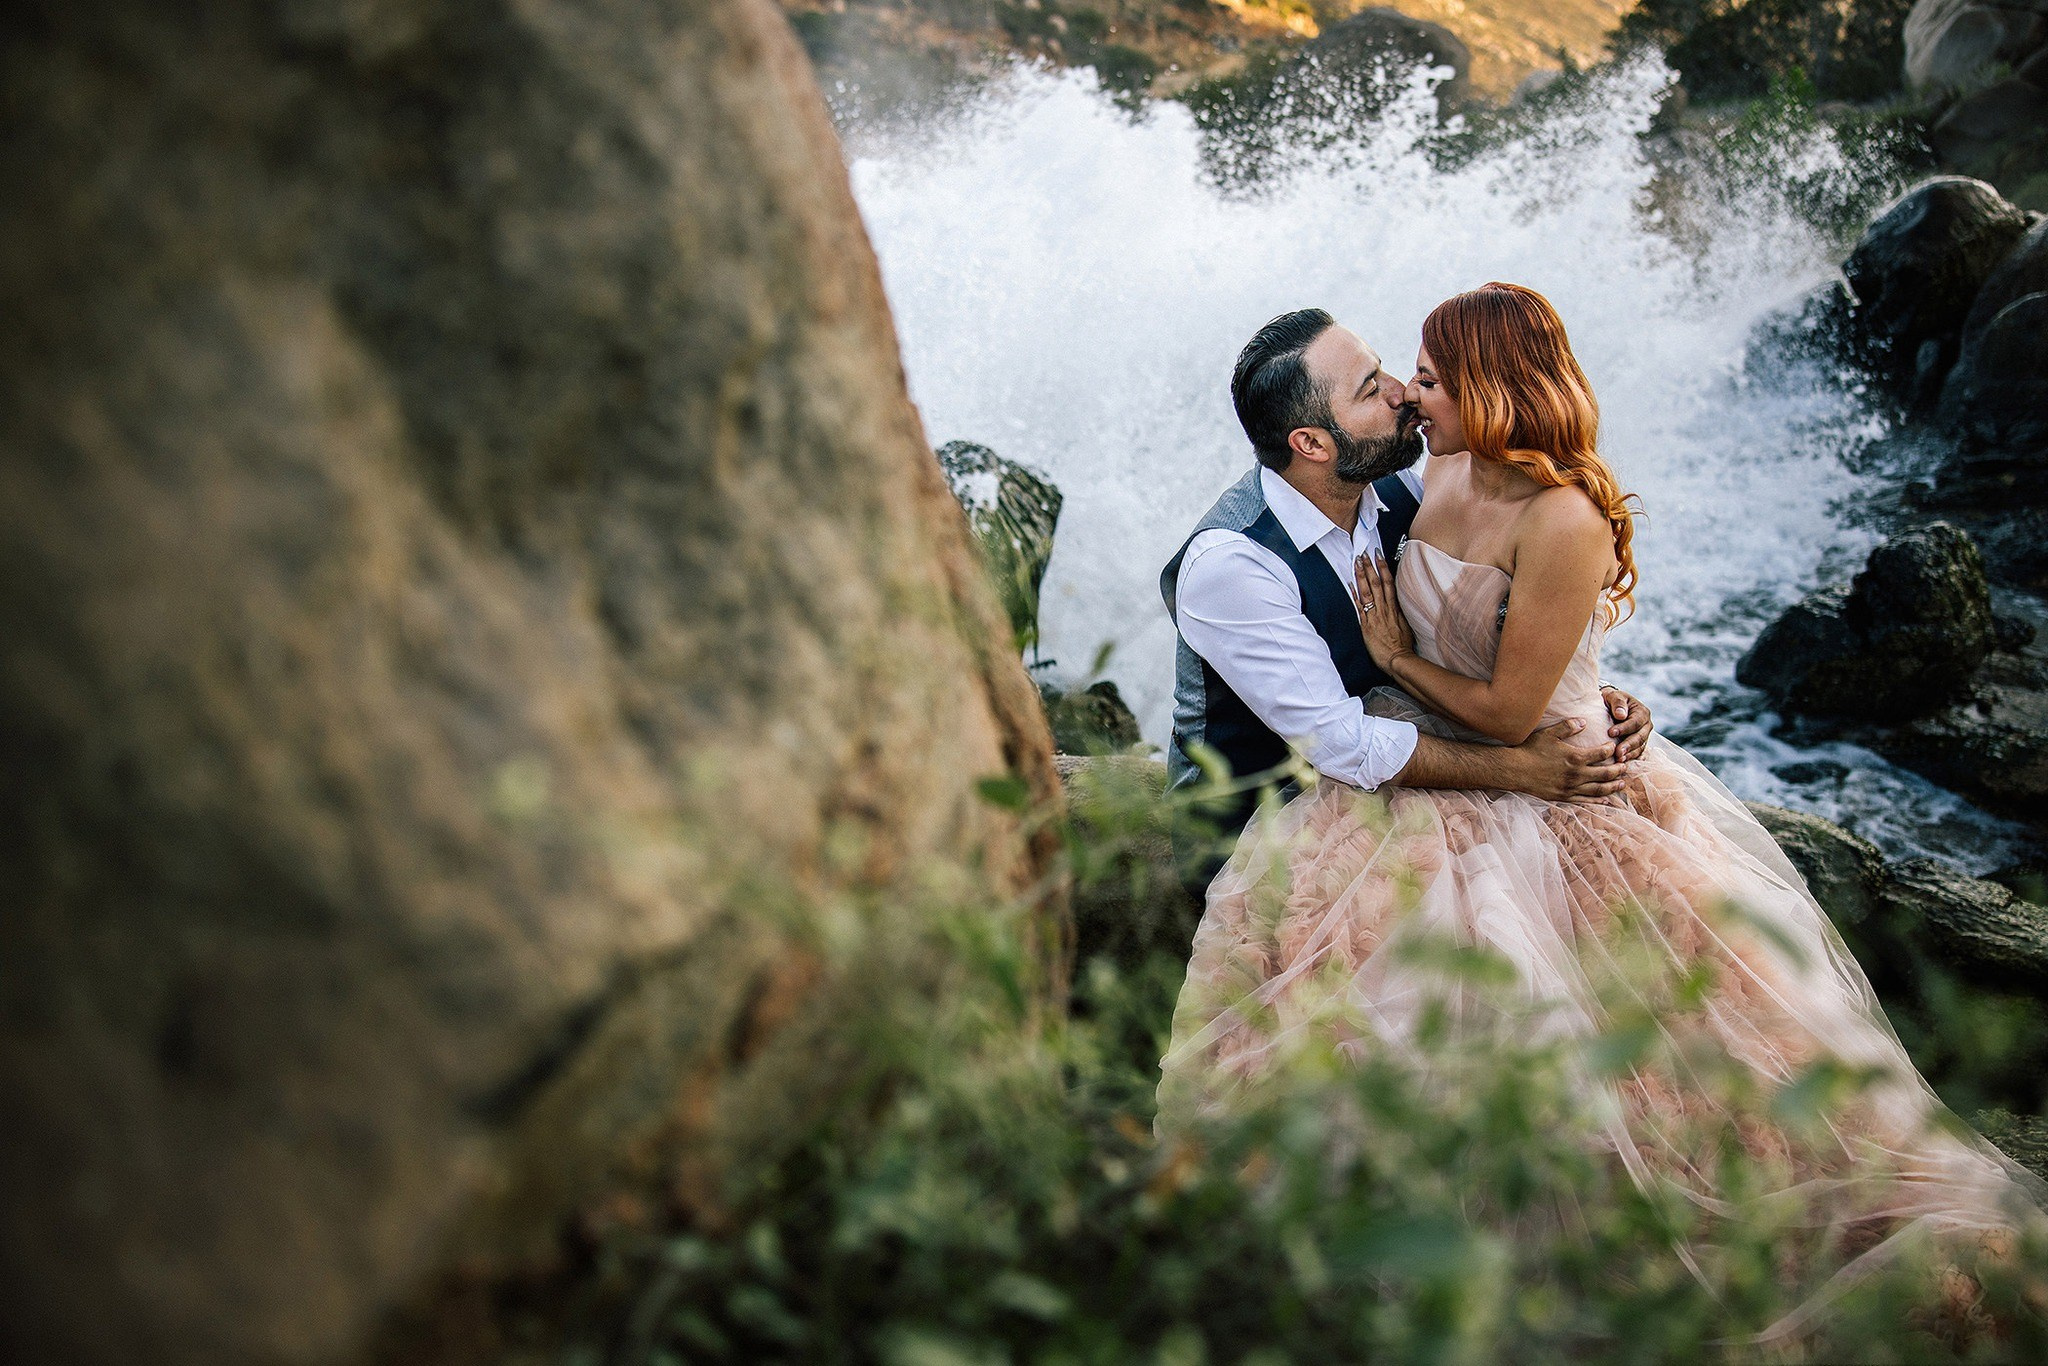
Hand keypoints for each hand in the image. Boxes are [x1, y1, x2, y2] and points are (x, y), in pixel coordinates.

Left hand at [1354, 550, 1414, 672]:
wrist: (1398, 659)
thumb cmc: (1403, 646)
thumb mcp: (1406, 625)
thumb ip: (1400, 612)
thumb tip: (1398, 602)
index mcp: (1394, 609)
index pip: (1388, 583)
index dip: (1383, 568)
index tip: (1379, 556)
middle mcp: (1384, 609)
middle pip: (1377, 584)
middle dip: (1370, 567)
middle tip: (1364, 553)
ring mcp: (1375, 616)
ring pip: (1368, 591)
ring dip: (1362, 576)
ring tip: (1357, 562)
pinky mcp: (1366, 625)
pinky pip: (1360, 607)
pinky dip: (1355, 595)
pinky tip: (1351, 584)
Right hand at [1512, 718, 1627, 801]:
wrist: (1513, 770)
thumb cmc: (1530, 749)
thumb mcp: (1549, 733)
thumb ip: (1568, 727)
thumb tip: (1584, 722)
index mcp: (1575, 757)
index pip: (1601, 754)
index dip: (1611, 750)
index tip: (1615, 747)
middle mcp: (1576, 774)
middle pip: (1605, 774)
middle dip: (1618, 770)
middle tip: (1626, 767)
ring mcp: (1570, 788)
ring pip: (1598, 789)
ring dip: (1612, 787)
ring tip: (1622, 784)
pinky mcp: (1563, 797)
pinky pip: (1585, 800)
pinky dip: (1598, 801)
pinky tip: (1606, 800)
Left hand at [1599, 685, 1652, 762]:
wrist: (1611, 706)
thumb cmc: (1612, 700)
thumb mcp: (1614, 695)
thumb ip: (1617, 702)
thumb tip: (1620, 715)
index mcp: (1642, 712)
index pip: (1635, 722)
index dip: (1624, 728)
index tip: (1611, 733)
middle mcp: (1646, 725)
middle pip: (1640, 737)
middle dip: (1628, 745)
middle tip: (1618, 753)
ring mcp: (1644, 736)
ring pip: (1640, 747)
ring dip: (1630, 754)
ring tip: (1619, 760)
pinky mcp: (1639, 745)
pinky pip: (1637, 753)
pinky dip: (1630, 758)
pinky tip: (1621, 763)